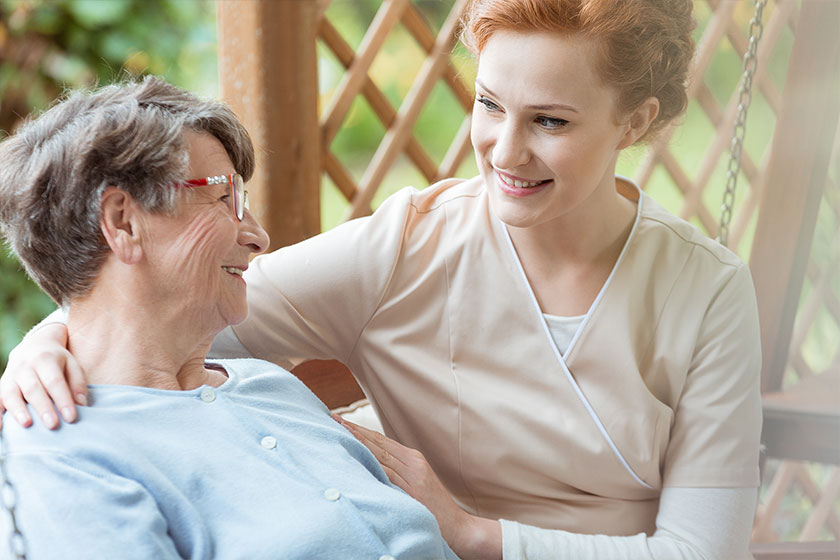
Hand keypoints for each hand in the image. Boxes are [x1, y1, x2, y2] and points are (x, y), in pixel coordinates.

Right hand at [1, 322, 86, 428]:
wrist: (34, 344)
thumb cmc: (57, 360)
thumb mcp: (72, 364)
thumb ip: (78, 383)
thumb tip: (82, 404)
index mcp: (45, 359)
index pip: (55, 382)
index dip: (63, 400)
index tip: (71, 417)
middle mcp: (25, 367)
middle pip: (33, 388)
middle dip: (43, 407)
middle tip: (53, 425)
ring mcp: (10, 376)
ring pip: (11, 394)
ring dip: (18, 410)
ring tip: (27, 424)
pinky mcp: (1, 385)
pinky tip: (1, 428)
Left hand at [332, 415, 501, 559]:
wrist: (458, 528)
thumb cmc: (434, 509)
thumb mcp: (416, 483)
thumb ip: (397, 472)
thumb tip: (369, 466)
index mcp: (413, 458)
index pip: (380, 440)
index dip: (359, 429)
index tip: (339, 421)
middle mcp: (413, 462)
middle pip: (377, 442)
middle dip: (353, 429)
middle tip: (331, 418)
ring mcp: (413, 475)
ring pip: (379, 453)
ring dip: (357, 441)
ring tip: (338, 430)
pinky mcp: (413, 489)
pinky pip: (387, 473)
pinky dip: (371, 463)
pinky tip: (356, 456)